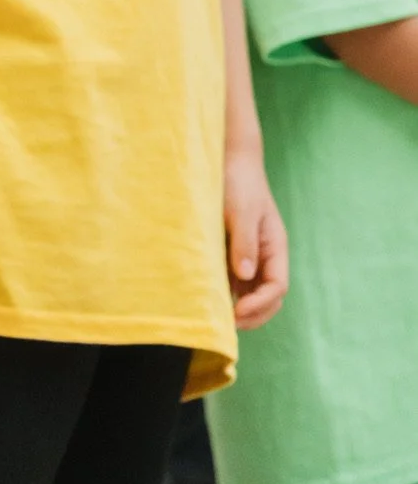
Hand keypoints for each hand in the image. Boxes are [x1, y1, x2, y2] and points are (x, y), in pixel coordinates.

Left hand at [224, 145, 288, 328]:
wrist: (227, 158)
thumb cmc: (238, 181)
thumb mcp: (242, 210)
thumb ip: (245, 241)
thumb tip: (246, 276)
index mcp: (275, 246)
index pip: (276, 286)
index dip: (260, 304)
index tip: (237, 310)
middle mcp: (264, 255)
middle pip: (268, 297)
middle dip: (252, 314)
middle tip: (227, 325)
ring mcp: (249, 254)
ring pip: (249, 292)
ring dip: (238, 307)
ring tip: (216, 319)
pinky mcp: (231, 251)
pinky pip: (232, 279)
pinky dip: (225, 292)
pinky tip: (207, 298)